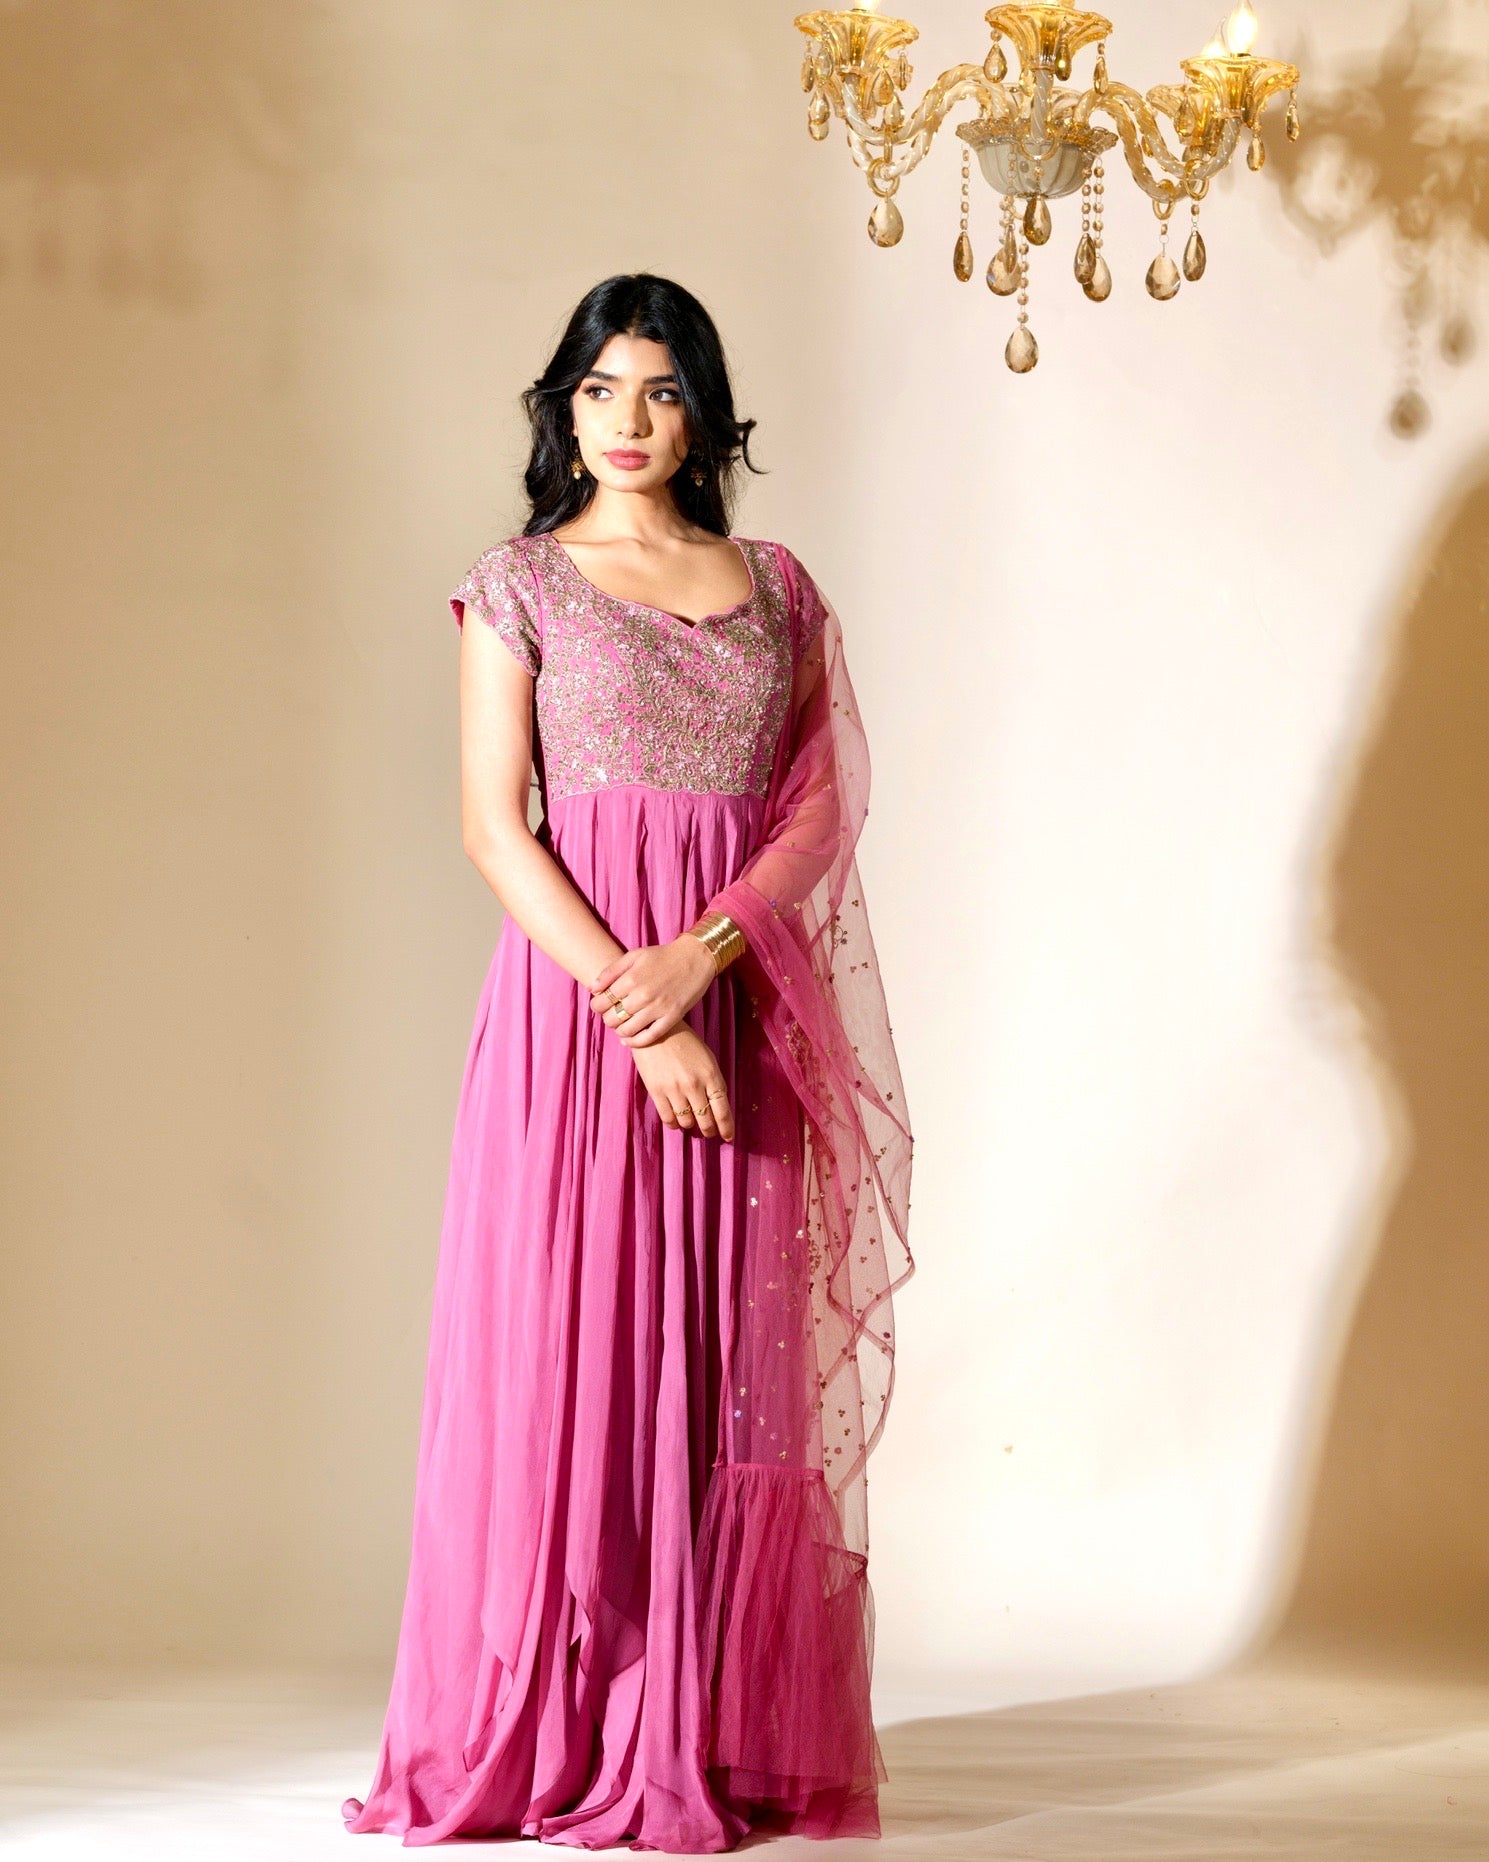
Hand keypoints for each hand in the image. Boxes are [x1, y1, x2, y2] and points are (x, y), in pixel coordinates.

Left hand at [589, 935, 718, 1047]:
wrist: (696, 958)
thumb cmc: (662, 955)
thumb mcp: (634, 956)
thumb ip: (611, 971)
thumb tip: (592, 989)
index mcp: (631, 979)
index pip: (601, 1002)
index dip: (597, 1006)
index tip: (601, 1005)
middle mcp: (642, 996)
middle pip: (612, 1018)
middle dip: (608, 1018)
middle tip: (612, 1014)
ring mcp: (658, 1008)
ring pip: (627, 1030)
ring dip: (619, 1030)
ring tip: (621, 1024)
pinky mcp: (672, 1017)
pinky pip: (648, 1037)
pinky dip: (635, 1042)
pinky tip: (629, 1039)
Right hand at [628, 1025, 734, 1140]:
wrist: (655, 1030)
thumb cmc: (684, 1042)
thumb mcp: (707, 1058)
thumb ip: (714, 1081)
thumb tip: (717, 1106)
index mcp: (711, 1075)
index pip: (722, 1110)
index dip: (726, 1127)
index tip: (728, 1137)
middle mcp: (695, 1085)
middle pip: (705, 1119)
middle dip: (709, 1130)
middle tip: (708, 1133)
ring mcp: (675, 1090)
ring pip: (687, 1122)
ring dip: (690, 1126)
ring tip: (690, 1123)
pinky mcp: (657, 1092)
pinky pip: (668, 1118)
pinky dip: (674, 1125)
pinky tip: (676, 1122)